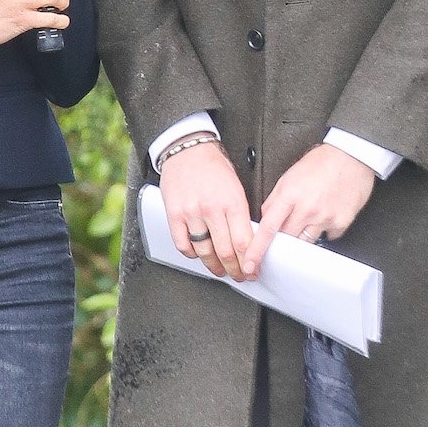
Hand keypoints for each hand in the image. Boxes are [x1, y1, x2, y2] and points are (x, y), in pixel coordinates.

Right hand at [160, 140, 253, 280]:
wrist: (188, 150)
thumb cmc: (214, 168)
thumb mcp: (236, 188)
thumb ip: (241, 215)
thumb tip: (247, 243)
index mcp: (232, 202)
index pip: (243, 242)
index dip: (249, 262)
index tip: (252, 271)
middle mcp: (212, 208)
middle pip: (225, 251)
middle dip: (235, 270)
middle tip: (239, 276)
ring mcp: (191, 213)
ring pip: (204, 252)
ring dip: (214, 267)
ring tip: (220, 271)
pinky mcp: (174, 214)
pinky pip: (183, 245)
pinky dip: (192, 255)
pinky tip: (199, 255)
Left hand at [243, 144, 374, 276]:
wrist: (351, 156)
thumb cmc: (322, 162)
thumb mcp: (289, 176)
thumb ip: (276, 199)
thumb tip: (266, 218)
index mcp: (290, 195)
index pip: (268, 228)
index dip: (256, 248)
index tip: (250, 263)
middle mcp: (307, 209)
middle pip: (286, 239)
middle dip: (282, 239)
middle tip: (288, 228)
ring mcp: (325, 217)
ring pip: (306, 242)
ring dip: (303, 235)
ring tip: (310, 216)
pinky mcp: (341, 223)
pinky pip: (327, 238)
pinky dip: (324, 231)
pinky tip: (326, 215)